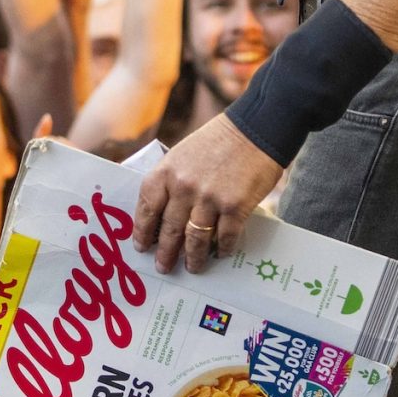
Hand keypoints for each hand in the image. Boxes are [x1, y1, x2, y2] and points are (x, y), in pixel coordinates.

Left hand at [132, 112, 285, 274]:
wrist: (255, 129)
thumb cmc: (218, 141)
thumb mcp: (183, 154)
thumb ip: (171, 181)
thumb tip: (164, 214)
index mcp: (167, 171)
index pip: (147, 207)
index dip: (142, 230)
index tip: (142, 245)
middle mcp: (184, 187)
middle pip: (169, 229)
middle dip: (166, 252)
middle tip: (163, 266)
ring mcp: (209, 199)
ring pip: (195, 239)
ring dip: (193, 257)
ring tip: (193, 267)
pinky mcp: (234, 207)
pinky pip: (224, 237)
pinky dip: (222, 248)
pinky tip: (221, 252)